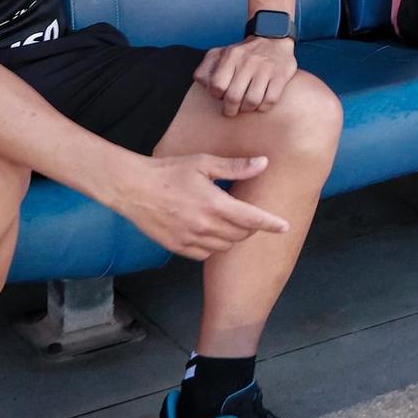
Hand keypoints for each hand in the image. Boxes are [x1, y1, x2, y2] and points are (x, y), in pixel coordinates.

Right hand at [115, 154, 287, 261]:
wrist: (133, 188)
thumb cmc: (169, 172)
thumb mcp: (204, 163)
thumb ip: (236, 167)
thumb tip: (263, 163)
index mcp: (215, 204)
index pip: (252, 219)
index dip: (271, 224)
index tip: (284, 227)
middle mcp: (204, 226)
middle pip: (241, 234)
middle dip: (249, 226)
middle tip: (245, 213)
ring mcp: (190, 239)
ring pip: (225, 246)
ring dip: (232, 236)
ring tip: (225, 221)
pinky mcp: (177, 247)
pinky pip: (205, 254)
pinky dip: (213, 246)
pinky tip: (208, 231)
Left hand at [193, 35, 299, 116]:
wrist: (273, 39)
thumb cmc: (243, 53)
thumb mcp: (221, 53)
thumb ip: (206, 67)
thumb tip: (202, 84)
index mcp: (231, 55)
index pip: (217, 85)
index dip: (217, 96)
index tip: (221, 97)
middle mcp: (248, 60)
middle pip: (233, 96)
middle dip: (230, 109)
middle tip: (231, 110)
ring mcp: (266, 68)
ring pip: (252, 101)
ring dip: (247, 109)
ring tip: (246, 107)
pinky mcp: (281, 75)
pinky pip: (270, 100)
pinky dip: (264, 107)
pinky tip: (261, 104)